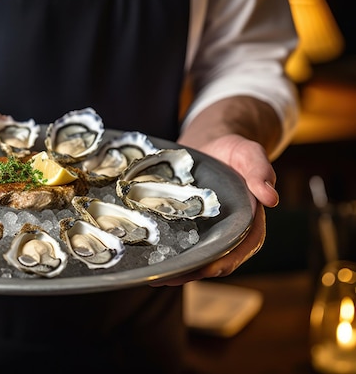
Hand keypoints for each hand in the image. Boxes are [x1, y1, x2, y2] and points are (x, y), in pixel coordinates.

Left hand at [149, 134, 278, 285]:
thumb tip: (271, 198)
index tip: (205, 270)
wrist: (212, 145)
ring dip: (178, 269)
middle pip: (215, 261)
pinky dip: (171, 253)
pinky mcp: (193, 228)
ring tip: (155, 274)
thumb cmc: (234, 151)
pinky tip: (151, 257)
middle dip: (193, 272)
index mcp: (251, 222)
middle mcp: (231, 232)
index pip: (239, 249)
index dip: (223, 262)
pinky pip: (184, 245)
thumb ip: (260, 170)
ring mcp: (211, 232)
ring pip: (197, 257)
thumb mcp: (248, 154)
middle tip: (168, 278)